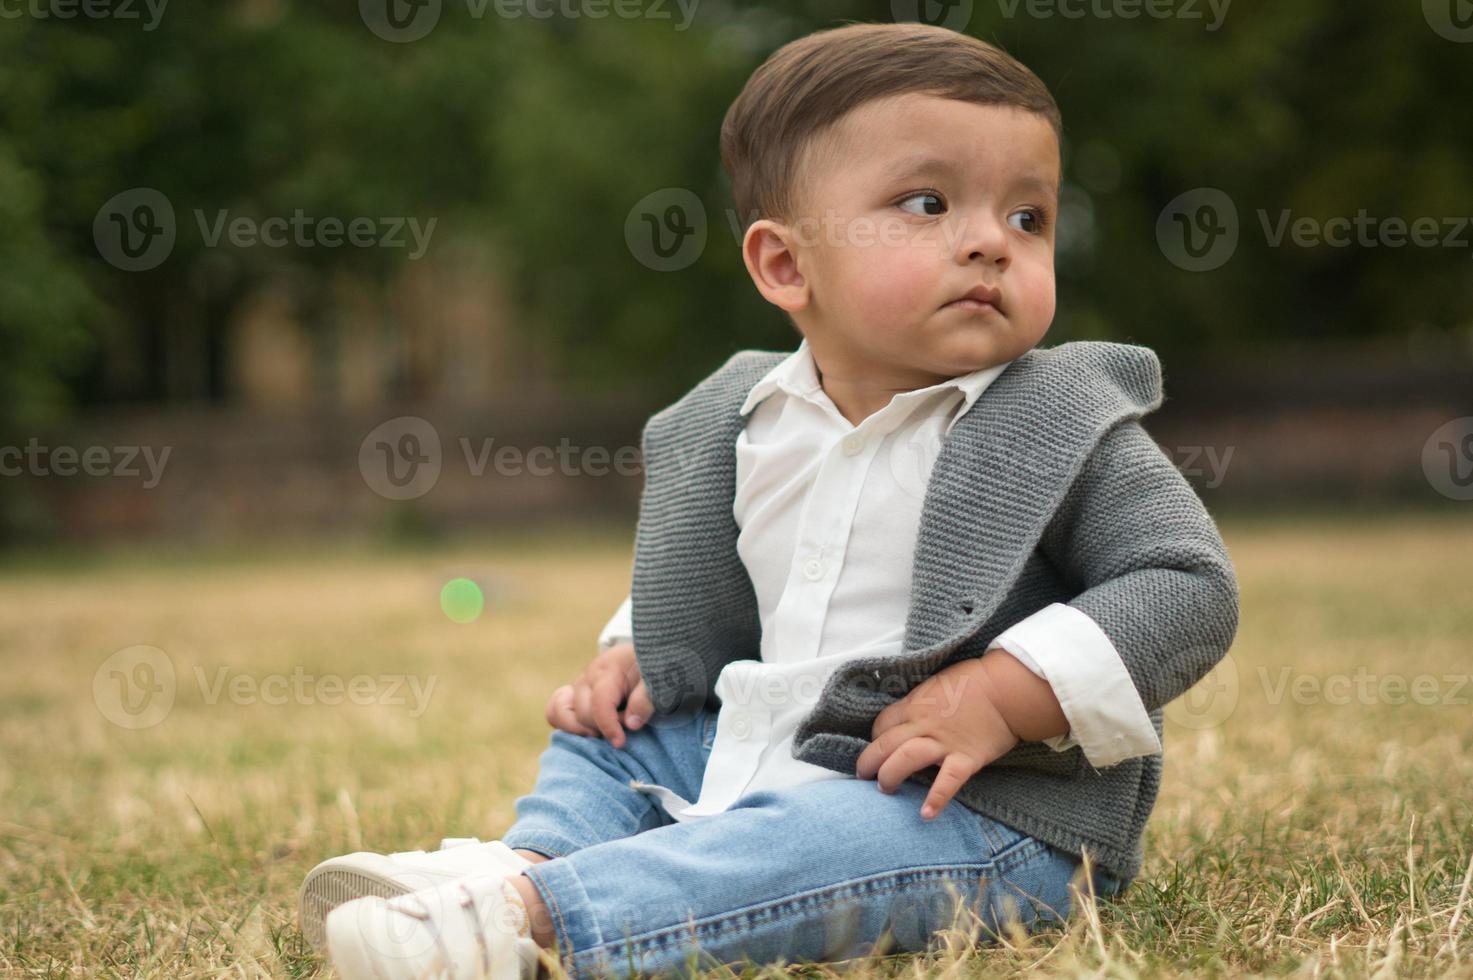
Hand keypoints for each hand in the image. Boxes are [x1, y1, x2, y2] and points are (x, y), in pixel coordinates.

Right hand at [544, 641, 652, 748]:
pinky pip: (554, 710)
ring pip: (559, 713)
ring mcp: (577, 685)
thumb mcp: (657, 679)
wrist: (643, 654)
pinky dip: (565, 723)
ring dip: (579, 729)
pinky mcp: (574, 694)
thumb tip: (631, 724)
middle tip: (625, 725)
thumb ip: (646, 700)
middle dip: (602, 726)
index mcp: (608, 670)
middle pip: (582, 713)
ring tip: (602, 732)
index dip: (609, 727)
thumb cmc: (651, 668)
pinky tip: (588, 730)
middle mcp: (587, 677)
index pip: (599, 703)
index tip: (620, 743)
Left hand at [854, 657, 1020, 819]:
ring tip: (885, 790)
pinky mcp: (967, 758)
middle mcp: (923, 724)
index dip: (874, 740)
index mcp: (915, 705)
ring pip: (906, 759)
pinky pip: (947, 781)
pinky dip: (936, 799)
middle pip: (885, 744)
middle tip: (864, 777)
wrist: (1008, 689)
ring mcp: (944, 742)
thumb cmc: (973, 681)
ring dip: (890, 776)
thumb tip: (906, 716)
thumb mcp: (936, 685)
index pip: (881, 725)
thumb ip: (919, 703)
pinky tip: (925, 815)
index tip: (877, 750)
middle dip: (868, 763)